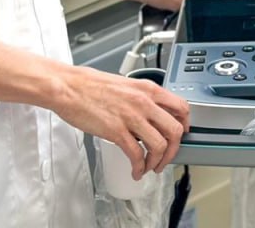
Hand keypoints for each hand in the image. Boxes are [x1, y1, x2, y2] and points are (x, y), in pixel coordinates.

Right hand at [56, 67, 189, 177]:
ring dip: (157, 162)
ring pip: (159, 145)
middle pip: (175, 130)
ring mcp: (131, 117)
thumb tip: (151, 114)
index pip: (181, 107)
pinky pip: (136, 155)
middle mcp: (144, 102)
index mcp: (148, 89)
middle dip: (174, 150)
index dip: (185, 125)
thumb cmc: (91, 85)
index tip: (181, 135)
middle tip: (166, 158)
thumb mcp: (126, 85)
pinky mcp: (116, 131)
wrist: (69, 87)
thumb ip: (142, 98)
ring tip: (149, 167)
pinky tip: (135, 170)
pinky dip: (139, 167)